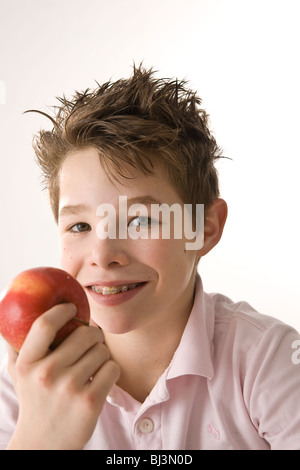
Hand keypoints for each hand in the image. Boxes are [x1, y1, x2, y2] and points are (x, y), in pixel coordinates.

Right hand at [6, 303, 119, 449]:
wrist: (44, 445)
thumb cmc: (35, 401)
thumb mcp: (20, 375)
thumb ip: (18, 347)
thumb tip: (17, 316)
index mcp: (28, 363)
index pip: (44, 325)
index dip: (62, 310)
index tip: (71, 308)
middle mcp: (47, 373)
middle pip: (85, 334)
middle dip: (93, 335)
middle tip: (90, 343)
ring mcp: (69, 388)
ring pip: (102, 350)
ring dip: (101, 355)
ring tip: (92, 366)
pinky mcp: (90, 401)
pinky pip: (112, 368)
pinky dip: (110, 371)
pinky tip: (99, 380)